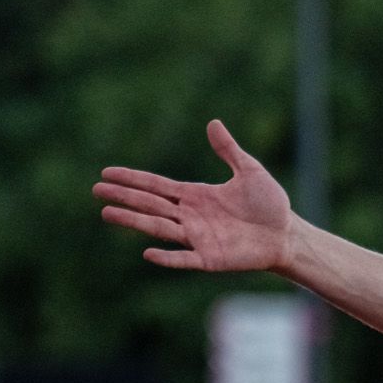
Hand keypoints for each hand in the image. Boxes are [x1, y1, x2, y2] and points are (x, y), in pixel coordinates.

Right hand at [96, 119, 298, 274]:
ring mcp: (197, 238)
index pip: (156, 185)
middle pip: (150, 205)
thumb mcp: (250, 171)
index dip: (132, 179)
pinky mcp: (210, 259)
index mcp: (194, 196)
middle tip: (96, 190)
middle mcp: (190, 216)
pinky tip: (148, 253)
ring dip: (134, 221)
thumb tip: (213, 123)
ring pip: (159, 228)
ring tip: (107, 213)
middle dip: (124, 197)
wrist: (287, 234)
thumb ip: (229, 150)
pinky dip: (168, 257)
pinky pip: (185, 259)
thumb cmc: (269, 204)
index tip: (106, 173)